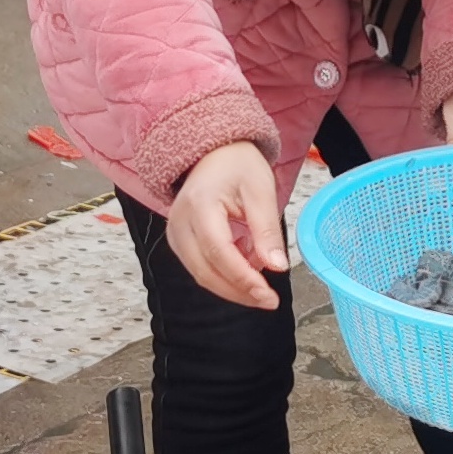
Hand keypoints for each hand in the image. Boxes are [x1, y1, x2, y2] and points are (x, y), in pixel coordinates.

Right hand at [169, 140, 288, 309]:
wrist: (214, 152)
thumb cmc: (238, 166)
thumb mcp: (261, 192)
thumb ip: (267, 231)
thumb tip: (277, 267)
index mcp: (200, 205)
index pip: (219, 252)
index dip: (243, 278)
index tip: (269, 295)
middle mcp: (180, 222)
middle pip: (205, 271)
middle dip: (239, 291)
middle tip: (269, 301)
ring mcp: (175, 233)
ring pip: (200, 274)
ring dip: (232, 287)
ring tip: (261, 284)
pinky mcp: (179, 241)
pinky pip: (199, 268)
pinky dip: (224, 275)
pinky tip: (246, 267)